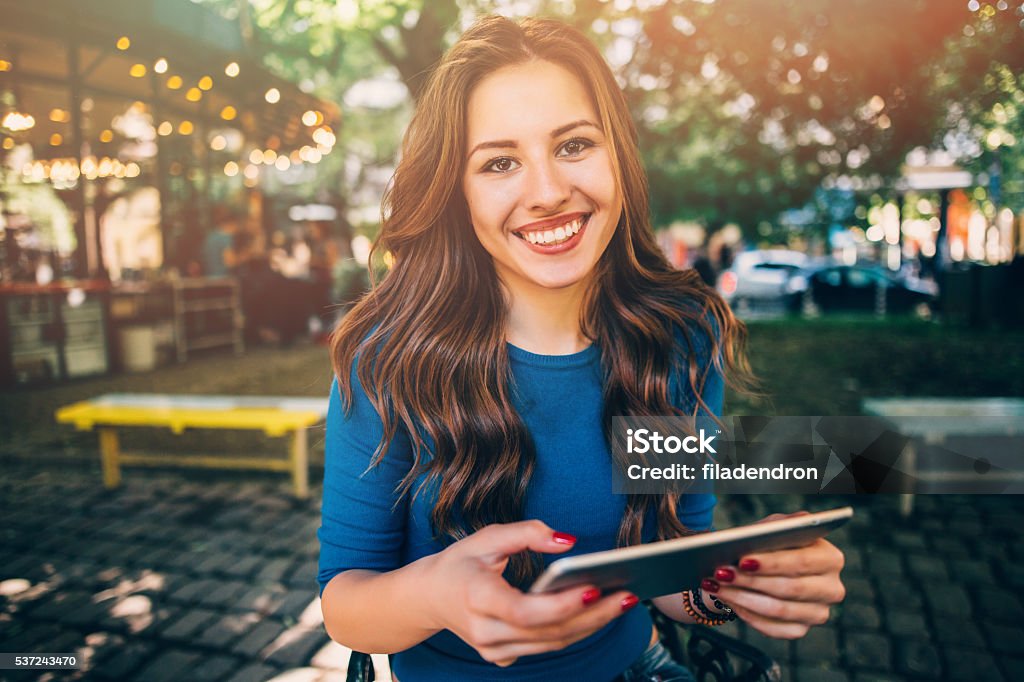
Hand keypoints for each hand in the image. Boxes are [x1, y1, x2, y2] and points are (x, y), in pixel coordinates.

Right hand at [423, 520, 638, 666]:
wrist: (428, 597)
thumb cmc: (460, 562)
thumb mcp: (487, 536)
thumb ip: (527, 533)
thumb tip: (569, 541)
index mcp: (477, 597)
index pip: (524, 610)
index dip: (561, 604)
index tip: (595, 588)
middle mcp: (484, 631)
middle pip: (548, 631)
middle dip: (593, 614)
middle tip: (628, 595)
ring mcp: (493, 649)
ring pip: (552, 643)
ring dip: (591, 625)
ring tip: (623, 602)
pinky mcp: (502, 656)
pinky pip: (546, 646)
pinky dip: (574, 630)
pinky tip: (598, 612)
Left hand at [701, 512, 845, 638]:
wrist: (756, 568)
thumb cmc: (767, 544)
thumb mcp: (775, 527)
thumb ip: (785, 524)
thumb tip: (794, 523)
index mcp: (831, 558)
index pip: (803, 562)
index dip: (773, 563)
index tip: (743, 560)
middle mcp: (831, 589)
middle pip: (790, 589)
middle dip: (752, 581)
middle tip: (721, 573)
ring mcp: (818, 613)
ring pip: (778, 610)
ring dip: (741, 597)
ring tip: (716, 585)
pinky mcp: (800, 630)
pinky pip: (772, 628)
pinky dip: (746, 613)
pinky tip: (728, 599)